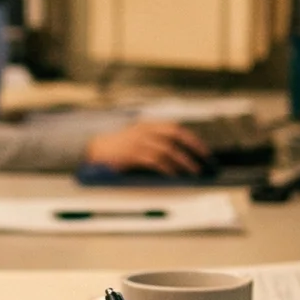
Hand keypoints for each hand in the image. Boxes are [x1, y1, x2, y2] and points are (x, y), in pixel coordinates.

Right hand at [83, 120, 208, 174]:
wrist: (96, 149)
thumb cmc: (119, 146)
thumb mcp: (138, 137)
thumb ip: (155, 140)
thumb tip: (179, 152)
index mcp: (147, 125)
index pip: (175, 127)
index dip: (191, 138)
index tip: (203, 149)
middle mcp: (144, 130)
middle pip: (175, 134)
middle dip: (192, 146)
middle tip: (204, 158)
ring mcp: (138, 141)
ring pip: (167, 149)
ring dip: (183, 160)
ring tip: (192, 170)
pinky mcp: (132, 154)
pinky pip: (155, 160)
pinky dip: (167, 167)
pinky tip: (174, 174)